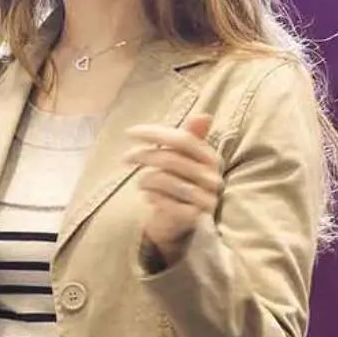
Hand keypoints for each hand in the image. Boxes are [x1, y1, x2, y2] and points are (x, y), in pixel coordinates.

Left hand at [126, 112, 221, 264]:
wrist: (178, 220)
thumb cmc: (178, 183)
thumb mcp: (183, 158)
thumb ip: (189, 137)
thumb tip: (203, 115)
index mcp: (211, 158)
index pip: (183, 139)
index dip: (155, 133)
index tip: (129, 132)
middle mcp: (212, 178)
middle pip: (170, 159)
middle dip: (143, 155)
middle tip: (125, 158)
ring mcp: (205, 199)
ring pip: (164, 180)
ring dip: (144, 179)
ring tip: (140, 182)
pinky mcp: (193, 217)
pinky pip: (164, 202)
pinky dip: (151, 196)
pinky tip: (149, 197)